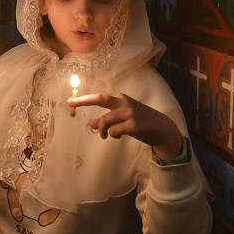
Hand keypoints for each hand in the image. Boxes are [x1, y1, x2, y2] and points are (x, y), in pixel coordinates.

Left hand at [68, 92, 183, 158]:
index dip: (84, 99)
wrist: (163, 129)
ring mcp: (129, 113)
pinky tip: (118, 136)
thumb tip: (91, 124)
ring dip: (102, 130)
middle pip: (100, 99)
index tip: (69, 100)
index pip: (99, 97)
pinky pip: (114, 131)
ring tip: (105, 135)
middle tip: (71, 104)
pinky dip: (113, 135)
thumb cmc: (140, 121)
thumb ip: (108, 118)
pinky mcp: (134, 125)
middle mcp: (124, 103)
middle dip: (84, 100)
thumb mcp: (123, 117)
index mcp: (121, 99)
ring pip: (105, 121)